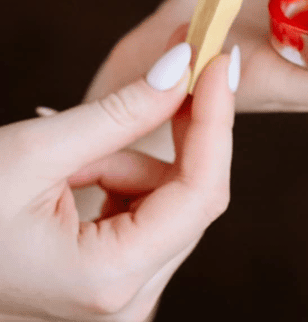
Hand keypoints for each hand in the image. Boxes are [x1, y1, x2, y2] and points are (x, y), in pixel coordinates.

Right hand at [0, 44, 236, 321]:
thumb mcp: (37, 151)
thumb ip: (121, 111)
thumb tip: (184, 67)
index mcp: (109, 280)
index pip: (200, 192)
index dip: (216, 120)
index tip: (219, 60)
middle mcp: (125, 302)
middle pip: (191, 196)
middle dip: (181, 128)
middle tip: (180, 60)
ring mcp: (118, 298)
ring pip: (166, 200)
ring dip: (130, 156)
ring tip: (67, 152)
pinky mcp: (108, 283)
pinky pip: (141, 212)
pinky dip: (118, 175)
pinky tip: (72, 170)